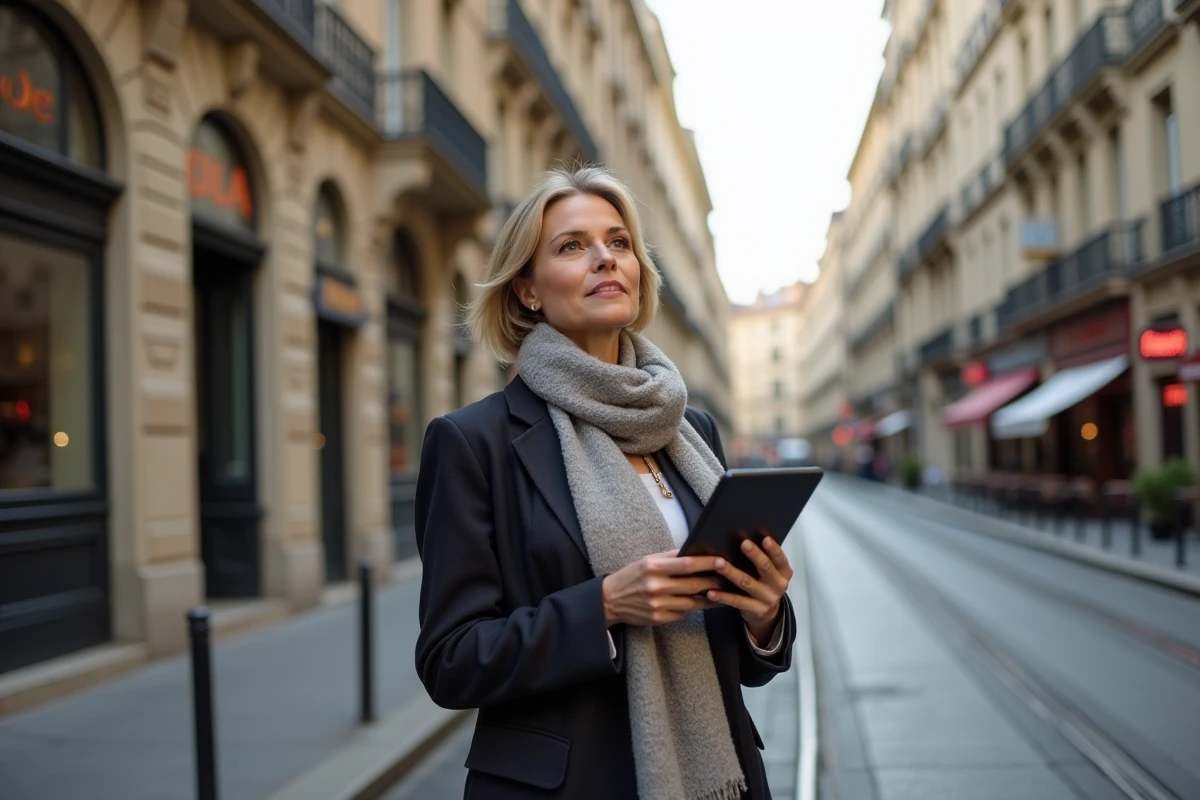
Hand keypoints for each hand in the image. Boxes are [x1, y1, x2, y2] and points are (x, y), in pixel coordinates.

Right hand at [602, 550, 723, 626]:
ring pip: (692, 602)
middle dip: (713, 581)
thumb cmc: (632, 576)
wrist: (610, 600)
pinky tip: (700, 602)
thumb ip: (670, 557)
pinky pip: (683, 612)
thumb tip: (695, 552)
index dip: (707, 563)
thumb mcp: (647, 561)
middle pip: (694, 584)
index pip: (687, 564)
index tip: (722, 561)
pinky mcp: (659, 619)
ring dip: (709, 597)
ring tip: (720, 591)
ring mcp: (658, 605)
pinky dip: (692, 606)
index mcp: (653, 568)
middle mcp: (656, 587)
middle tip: (728, 577)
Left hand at [706, 536, 792, 644]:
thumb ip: (764, 558)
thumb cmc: (765, 582)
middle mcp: (779, 585)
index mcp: (784, 572)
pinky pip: (737, 601)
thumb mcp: (770, 572)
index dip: (774, 549)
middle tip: (744, 543)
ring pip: (747, 583)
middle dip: (755, 555)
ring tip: (719, 564)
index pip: (780, 559)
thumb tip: (744, 537)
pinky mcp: (756, 610)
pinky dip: (723, 596)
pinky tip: (711, 592)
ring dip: (732, 573)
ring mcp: (767, 599)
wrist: (768, 612)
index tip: (765, 538)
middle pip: (766, 568)